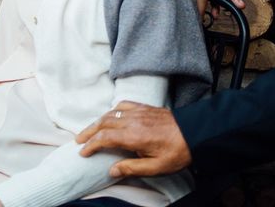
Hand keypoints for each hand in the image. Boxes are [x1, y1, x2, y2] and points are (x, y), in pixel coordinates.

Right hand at [76, 102, 190, 177]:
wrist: (196, 132)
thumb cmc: (177, 152)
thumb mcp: (156, 167)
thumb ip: (132, 168)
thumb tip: (112, 170)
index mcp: (133, 136)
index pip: (104, 138)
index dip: (91, 145)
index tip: (83, 152)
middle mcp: (132, 121)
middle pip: (103, 123)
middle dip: (88, 132)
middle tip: (78, 141)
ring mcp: (138, 112)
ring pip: (111, 113)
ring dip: (97, 121)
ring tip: (90, 130)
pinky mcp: (144, 107)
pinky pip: (123, 104)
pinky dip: (113, 109)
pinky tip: (111, 114)